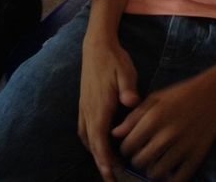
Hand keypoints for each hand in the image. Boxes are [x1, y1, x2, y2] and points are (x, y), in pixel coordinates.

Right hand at [78, 36, 140, 181]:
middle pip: (92, 144)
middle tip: (112, 180)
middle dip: (101, 163)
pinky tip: (98, 144)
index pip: (100, 140)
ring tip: (108, 166)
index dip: (105, 160)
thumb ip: (128, 88)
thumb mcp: (125, 71)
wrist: (96, 45)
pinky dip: (90, 141)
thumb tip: (131, 102)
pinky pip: (84, 129)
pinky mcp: (84, 104)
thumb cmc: (113, 59)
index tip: (110, 175)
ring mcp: (84, 108)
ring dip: (95, 153)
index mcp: (100, 107)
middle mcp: (89, 111)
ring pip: (86, 138)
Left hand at [112, 73, 215, 181]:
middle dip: (136, 161)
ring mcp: (182, 148)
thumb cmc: (180, 94)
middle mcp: (167, 135)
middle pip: (140, 162)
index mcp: (154, 118)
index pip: (128, 146)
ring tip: (153, 162)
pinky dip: (169, 179)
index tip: (129, 147)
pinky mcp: (196, 157)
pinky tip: (167, 171)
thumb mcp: (155, 98)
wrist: (212, 96)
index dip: (125, 149)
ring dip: (151, 171)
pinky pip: (177, 179)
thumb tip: (116, 134)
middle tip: (141, 155)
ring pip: (156, 173)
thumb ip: (134, 116)